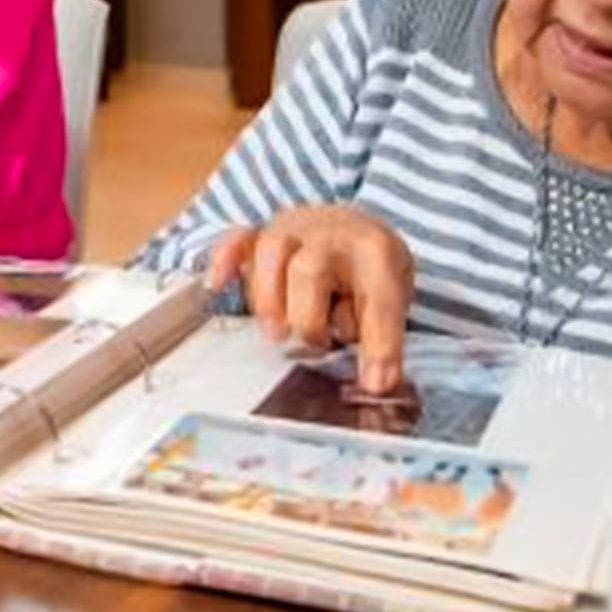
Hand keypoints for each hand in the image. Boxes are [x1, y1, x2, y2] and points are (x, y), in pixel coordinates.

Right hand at [207, 205, 414, 392]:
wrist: (354, 225)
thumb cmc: (369, 268)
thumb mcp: (393, 297)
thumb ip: (382, 339)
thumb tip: (377, 386)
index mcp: (376, 253)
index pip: (377, 300)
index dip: (379, 345)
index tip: (375, 383)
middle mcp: (333, 235)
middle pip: (309, 272)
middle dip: (307, 319)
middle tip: (316, 344)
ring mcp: (295, 230)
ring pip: (270, 253)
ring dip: (268, 300)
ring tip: (275, 333)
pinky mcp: (264, 233)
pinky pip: (238, 239)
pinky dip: (225, 260)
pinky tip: (218, 283)